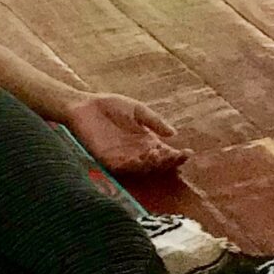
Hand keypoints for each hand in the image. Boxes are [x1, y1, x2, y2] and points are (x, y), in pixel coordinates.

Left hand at [66, 92, 186, 172]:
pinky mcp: (107, 160)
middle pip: (156, 163)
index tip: (188, 153)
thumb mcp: (138, 110)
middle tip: (173, 156)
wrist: (84, 105)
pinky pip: (122, 168)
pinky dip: (132, 166)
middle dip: (167, 162)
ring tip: (158, 156)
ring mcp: (123, 158)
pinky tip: (140, 160)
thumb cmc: (111, 105)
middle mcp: (137, 152)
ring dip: (151, 164)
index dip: (178, 155)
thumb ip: (154, 121)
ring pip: (142, 168)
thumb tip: (174, 133)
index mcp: (147, 141)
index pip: (166, 153)